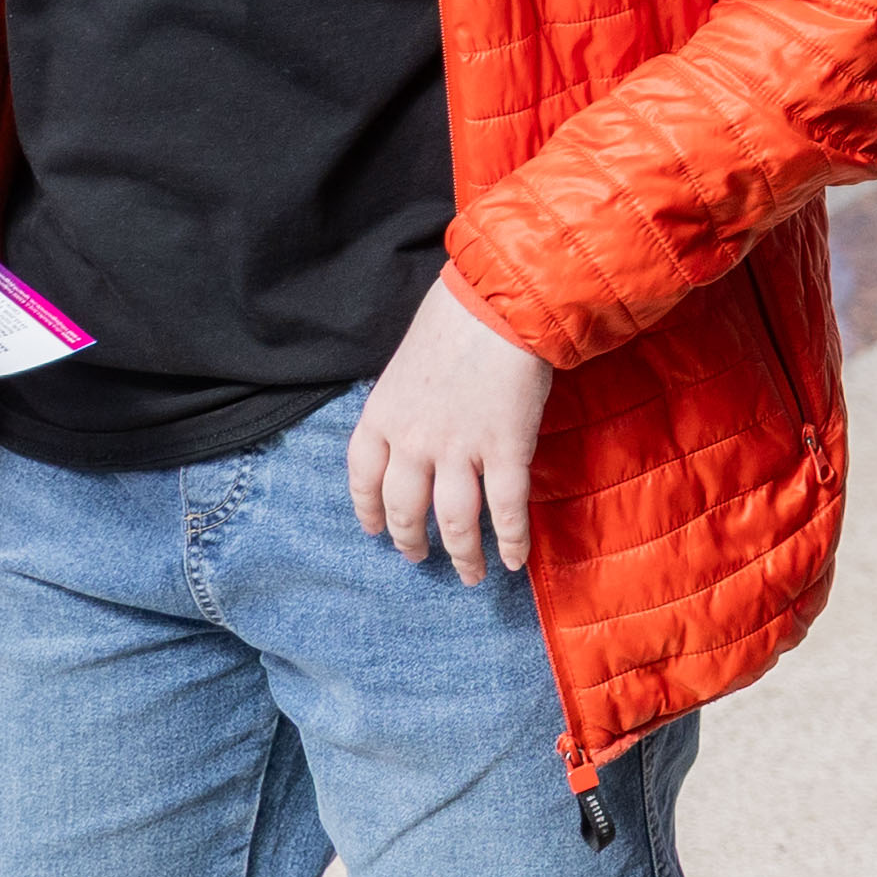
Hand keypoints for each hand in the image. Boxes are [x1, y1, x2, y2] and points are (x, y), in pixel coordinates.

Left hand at [353, 283, 557, 582]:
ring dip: (462, 555)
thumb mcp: (408, 359)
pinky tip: (514, 560)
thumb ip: (406, 399)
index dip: (367, 510)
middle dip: (410, 540)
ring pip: (454, 521)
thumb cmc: (455, 317)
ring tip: (470, 574)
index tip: (373, 531)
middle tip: (418, 557)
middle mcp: (413, 441)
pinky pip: (506, 509)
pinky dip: (510, 540)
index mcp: (382, 415)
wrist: (500, 301)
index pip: (362, 477)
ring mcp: (458, 449)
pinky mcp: (505, 450)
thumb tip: (417, 418)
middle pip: (404, 509)